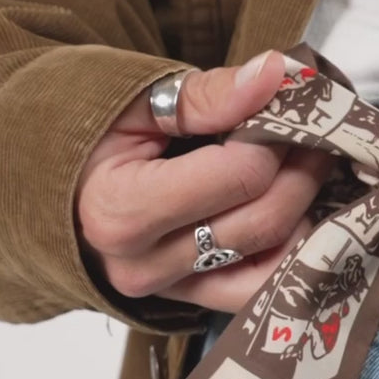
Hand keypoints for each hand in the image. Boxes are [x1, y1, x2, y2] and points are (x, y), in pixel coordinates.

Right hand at [75, 50, 331, 311]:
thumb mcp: (136, 100)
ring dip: (306, 207)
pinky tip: (295, 207)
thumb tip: (276, 75)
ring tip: (305, 160)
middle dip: (302, 167)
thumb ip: (207, 94)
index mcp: (121, 210)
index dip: (276, 134)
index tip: (285, 102)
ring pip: (275, 258)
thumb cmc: (93, 135)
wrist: (65, 184)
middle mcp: (145, 265)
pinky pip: (266, 287)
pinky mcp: (195, 303)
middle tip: (313, 127)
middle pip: (264, 220)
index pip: (240, 176)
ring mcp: (172, 292)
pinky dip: (292, 247)